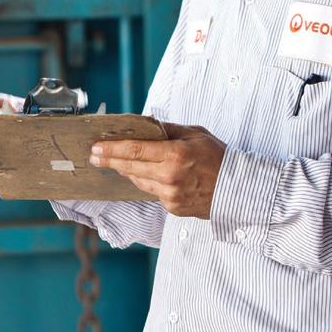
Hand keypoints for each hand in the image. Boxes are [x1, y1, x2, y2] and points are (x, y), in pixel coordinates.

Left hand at [90, 123, 224, 217]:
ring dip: (126, 171)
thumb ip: (168, 129)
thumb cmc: (218, 158)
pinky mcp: (171, 207)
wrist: (237, 190)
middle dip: (109, 161)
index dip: (111, 149)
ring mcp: (169, 195)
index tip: (96, 147)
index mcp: (175, 155)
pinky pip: (151, 192)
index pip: (134, 150)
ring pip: (138, 181)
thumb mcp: (195, 134)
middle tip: (94, 156)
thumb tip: (145, 124)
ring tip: (116, 162)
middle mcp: (169, 177)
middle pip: (130, 168)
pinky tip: (144, 175)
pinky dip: (146, 182)